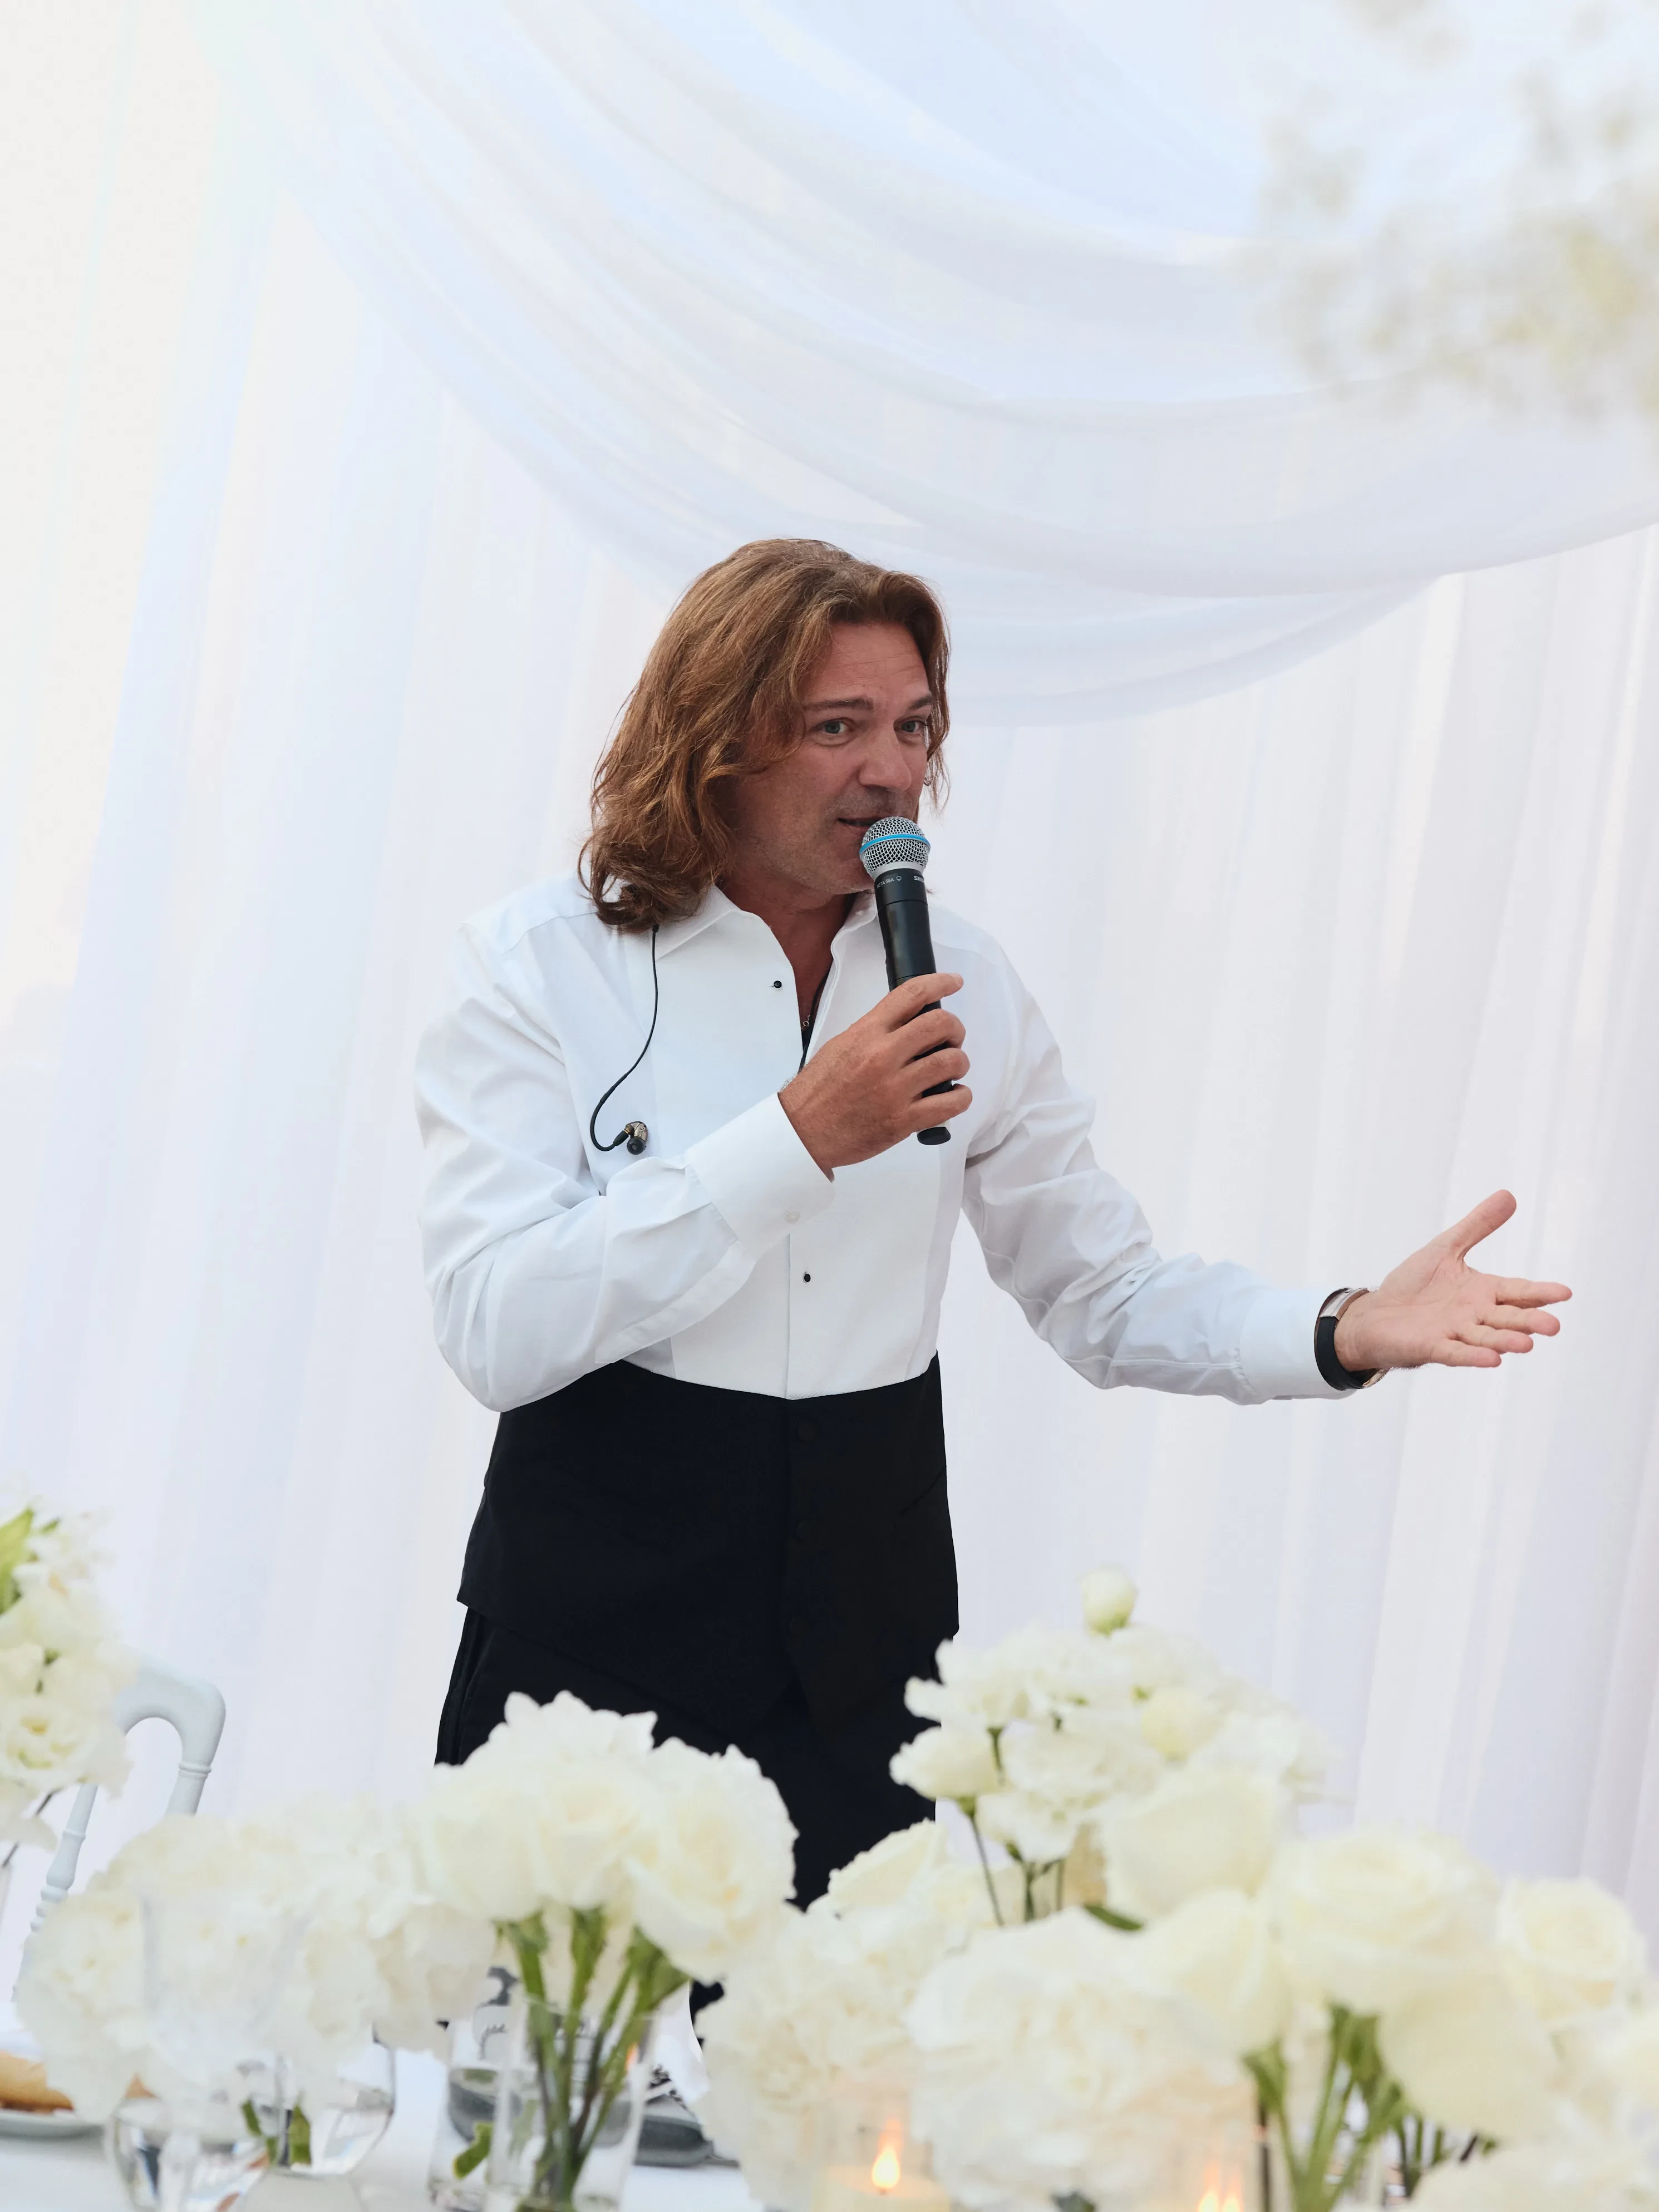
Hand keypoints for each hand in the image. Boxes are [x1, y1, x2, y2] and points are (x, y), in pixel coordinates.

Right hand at [780, 973, 970, 1172]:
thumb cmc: (818, 1091)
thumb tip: (907, 1023)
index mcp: (866, 1033)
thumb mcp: (840, 1046)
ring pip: (951, 1062)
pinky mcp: (904, 1120)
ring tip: (951, 1069)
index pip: (912, 995)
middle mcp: (882, 1056)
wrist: (803, 1131)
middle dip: (955, 1029)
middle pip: (941, 1024)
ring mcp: (895, 1089)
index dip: (941, 983)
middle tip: (952, 1038)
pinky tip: (954, 1095)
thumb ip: (874, 1031)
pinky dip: (961, 1096)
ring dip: (959, 1063)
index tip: (953, 982)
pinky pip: (950, 1103)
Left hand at [1333, 1190, 1569, 1373]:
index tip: (1565, 1292)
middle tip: (1554, 1326)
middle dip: (1530, 1321)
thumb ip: (1478, 1226)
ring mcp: (1455, 1332)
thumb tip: (1509, 1195)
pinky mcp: (1432, 1346)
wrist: (1377, 1314)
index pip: (1517, 1291)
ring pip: (1486, 1337)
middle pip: (1508, 1318)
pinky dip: (1472, 1355)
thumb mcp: (1447, 1247)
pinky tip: (1492, 1360)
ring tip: (1527, 1344)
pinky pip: (1455, 1352)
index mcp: (1483, 1291)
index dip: (1540, 1292)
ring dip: (1506, 1341)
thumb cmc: (1414, 1284)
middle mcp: (1475, 1314)